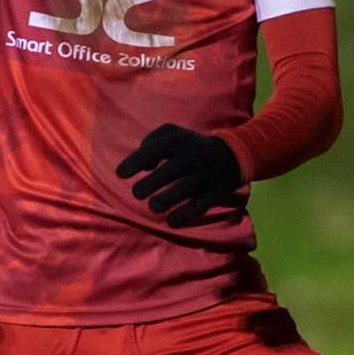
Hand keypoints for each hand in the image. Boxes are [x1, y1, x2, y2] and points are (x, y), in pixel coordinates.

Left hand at [115, 123, 242, 227]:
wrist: (233, 155)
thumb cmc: (190, 145)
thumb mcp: (172, 134)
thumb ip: (150, 142)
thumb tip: (142, 166)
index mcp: (179, 141)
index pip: (154, 149)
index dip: (134, 162)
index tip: (120, 174)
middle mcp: (192, 158)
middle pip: (168, 172)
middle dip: (148, 185)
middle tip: (138, 193)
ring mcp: (204, 176)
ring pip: (183, 190)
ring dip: (164, 201)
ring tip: (154, 205)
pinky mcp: (214, 193)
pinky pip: (199, 207)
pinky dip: (184, 216)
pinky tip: (171, 221)